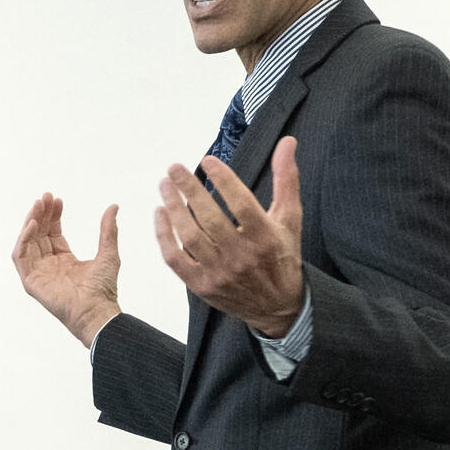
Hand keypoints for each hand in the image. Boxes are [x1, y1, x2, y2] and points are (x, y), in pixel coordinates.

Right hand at [12, 194, 121, 346]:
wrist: (97, 310)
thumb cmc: (104, 289)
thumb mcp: (108, 252)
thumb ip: (108, 230)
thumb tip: (114, 206)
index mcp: (64, 261)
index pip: (53, 233)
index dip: (54, 215)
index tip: (57, 199)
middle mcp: (49, 266)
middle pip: (40, 234)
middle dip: (42, 214)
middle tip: (46, 196)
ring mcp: (39, 274)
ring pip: (27, 242)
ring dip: (30, 222)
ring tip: (38, 206)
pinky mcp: (31, 281)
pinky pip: (20, 257)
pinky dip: (23, 239)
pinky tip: (33, 225)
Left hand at [154, 137, 304, 336]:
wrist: (277, 307)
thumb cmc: (282, 256)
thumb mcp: (289, 218)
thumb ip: (286, 179)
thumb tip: (287, 142)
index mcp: (264, 237)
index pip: (241, 204)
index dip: (224, 180)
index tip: (208, 161)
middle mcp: (241, 256)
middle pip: (209, 218)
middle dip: (189, 189)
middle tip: (174, 168)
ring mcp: (219, 272)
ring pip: (189, 236)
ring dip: (173, 208)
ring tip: (164, 185)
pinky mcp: (202, 286)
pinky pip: (175, 259)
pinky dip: (164, 236)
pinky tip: (160, 213)